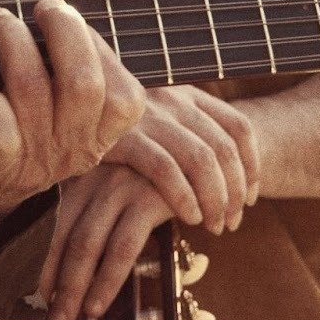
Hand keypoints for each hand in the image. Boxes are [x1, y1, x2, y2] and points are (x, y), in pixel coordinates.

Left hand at [0, 0, 145, 255]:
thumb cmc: (12, 116)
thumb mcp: (54, 84)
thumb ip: (85, 37)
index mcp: (97, 135)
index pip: (127, 99)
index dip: (101, 47)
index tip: (69, 13)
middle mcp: (72, 153)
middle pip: (84, 86)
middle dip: (63, 31)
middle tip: (38, 7)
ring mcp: (33, 163)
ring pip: (33, 90)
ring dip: (11, 41)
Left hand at [39, 161, 172, 319]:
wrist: (208, 146)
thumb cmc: (167, 173)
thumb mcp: (133, 186)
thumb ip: (109, 214)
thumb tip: (88, 261)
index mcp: (89, 176)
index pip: (58, 226)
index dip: (48, 263)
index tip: (40, 297)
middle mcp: (97, 178)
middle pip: (70, 239)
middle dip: (60, 284)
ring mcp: (120, 186)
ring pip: (88, 245)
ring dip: (79, 288)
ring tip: (74, 319)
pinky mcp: (147, 197)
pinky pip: (122, 247)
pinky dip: (108, 279)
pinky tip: (100, 303)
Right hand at [106, 85, 259, 233]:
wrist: (65, 107)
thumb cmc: (118, 128)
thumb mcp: (159, 119)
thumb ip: (187, 134)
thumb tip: (231, 177)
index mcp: (187, 93)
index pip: (239, 126)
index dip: (254, 165)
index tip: (251, 198)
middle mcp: (173, 98)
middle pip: (224, 148)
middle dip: (236, 192)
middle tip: (232, 222)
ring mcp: (149, 114)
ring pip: (202, 160)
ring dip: (216, 199)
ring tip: (215, 226)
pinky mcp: (124, 135)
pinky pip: (165, 168)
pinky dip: (184, 196)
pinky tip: (189, 217)